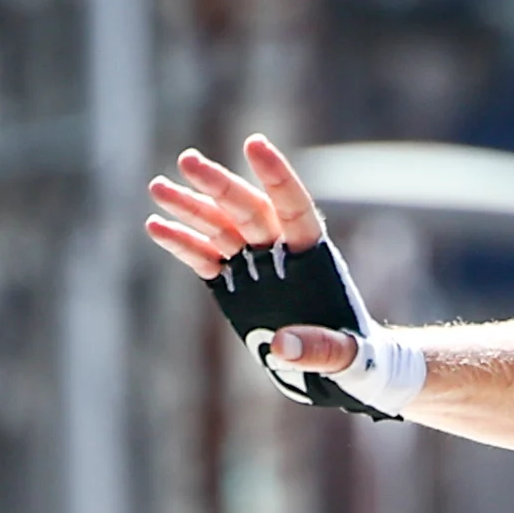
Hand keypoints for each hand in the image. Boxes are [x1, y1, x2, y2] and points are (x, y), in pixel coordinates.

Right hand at [143, 136, 423, 417]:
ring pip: (220, 228)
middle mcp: (281, 252)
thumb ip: (321, 348)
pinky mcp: (233, 286)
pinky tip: (155, 226)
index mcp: (315, 256)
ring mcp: (254, 266)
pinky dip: (182, 244)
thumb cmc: (357, 357)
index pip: (294, 207)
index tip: (254, 143)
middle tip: (188, 161)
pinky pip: (205, 260)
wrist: (341, 368)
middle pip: (248, 211)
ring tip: (157, 186)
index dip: (276, 176)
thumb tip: (283, 344)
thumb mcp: (350, 356)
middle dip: (219, 186)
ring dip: (190, 208)